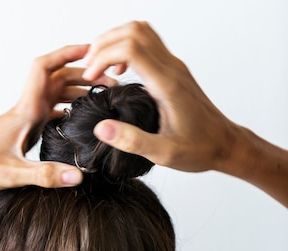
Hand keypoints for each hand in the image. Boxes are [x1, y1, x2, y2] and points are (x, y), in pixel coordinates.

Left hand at [0, 45, 113, 190]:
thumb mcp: (12, 174)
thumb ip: (45, 175)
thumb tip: (78, 176)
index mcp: (24, 110)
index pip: (46, 68)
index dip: (68, 53)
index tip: (93, 50)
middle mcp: (25, 110)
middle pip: (58, 79)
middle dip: (84, 75)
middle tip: (111, 83)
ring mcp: (23, 121)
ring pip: (55, 95)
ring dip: (77, 92)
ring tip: (100, 101)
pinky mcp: (22, 134)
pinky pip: (49, 114)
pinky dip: (66, 112)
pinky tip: (77, 124)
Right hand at [83, 21, 236, 173]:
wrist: (225, 144)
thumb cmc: (199, 149)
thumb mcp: (163, 153)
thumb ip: (132, 141)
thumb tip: (101, 128)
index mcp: (167, 84)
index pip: (131, 48)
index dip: (104, 57)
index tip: (91, 78)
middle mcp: (171, 68)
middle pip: (134, 31)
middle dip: (105, 45)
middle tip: (90, 70)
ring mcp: (174, 66)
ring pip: (141, 32)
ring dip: (115, 42)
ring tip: (99, 67)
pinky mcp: (173, 70)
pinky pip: (147, 44)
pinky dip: (126, 49)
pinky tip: (118, 73)